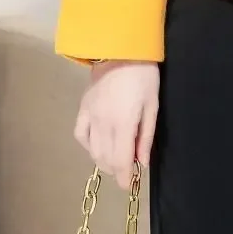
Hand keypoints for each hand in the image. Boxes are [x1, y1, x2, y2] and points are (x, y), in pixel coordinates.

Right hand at [73, 60, 159, 188]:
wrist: (120, 49)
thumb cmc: (143, 76)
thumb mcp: (152, 106)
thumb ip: (146, 136)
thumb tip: (142, 162)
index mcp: (122, 124)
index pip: (120, 161)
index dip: (124, 177)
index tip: (128, 185)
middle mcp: (102, 124)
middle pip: (105, 159)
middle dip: (116, 170)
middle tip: (128, 168)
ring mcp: (90, 116)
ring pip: (92, 150)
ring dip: (103, 160)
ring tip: (116, 158)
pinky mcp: (83, 108)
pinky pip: (80, 135)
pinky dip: (88, 146)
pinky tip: (98, 145)